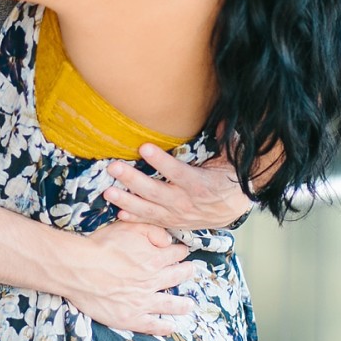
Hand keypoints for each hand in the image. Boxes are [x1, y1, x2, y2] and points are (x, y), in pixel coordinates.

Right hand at [61, 221, 196, 335]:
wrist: (80, 269)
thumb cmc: (101, 246)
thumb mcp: (128, 227)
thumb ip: (152, 231)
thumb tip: (169, 241)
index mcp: (154, 258)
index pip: (175, 254)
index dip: (180, 251)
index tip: (183, 252)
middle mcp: (153, 281)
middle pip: (176, 277)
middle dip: (186, 273)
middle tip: (191, 272)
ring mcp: (143, 301)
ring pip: (170, 304)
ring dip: (182, 304)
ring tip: (190, 305)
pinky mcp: (131, 317)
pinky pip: (152, 325)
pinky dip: (163, 326)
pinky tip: (170, 327)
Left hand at [105, 145, 252, 230]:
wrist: (233, 208)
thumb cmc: (228, 178)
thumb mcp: (230, 159)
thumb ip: (224, 140)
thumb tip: (221, 119)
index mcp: (200, 184)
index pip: (177, 172)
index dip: (161, 161)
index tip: (144, 147)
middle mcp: (186, 202)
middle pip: (155, 191)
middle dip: (133, 180)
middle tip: (114, 167)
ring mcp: (177, 215)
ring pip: (148, 209)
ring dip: (126, 201)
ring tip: (107, 192)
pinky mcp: (171, 222)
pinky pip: (151, 221)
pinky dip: (135, 218)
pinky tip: (119, 213)